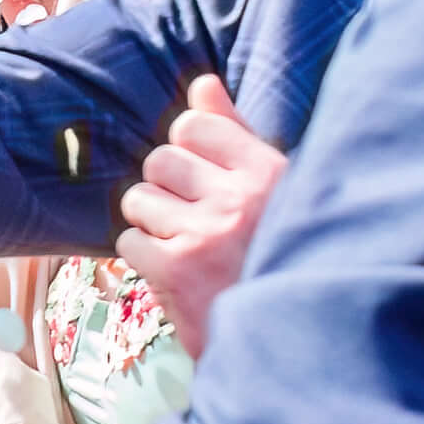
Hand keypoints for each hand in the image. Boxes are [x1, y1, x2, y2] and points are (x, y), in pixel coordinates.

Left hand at [114, 77, 285, 357]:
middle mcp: (238, 198)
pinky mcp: (177, 271)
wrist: (293, 339)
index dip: (188, 148)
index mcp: (270, 172)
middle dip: (168, 187)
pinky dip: (144, 257)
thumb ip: (236, 134)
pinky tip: (174, 272)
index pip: (195, 124)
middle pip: (161, 159)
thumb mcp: (278, 190)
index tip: (202, 176)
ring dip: (153, 222)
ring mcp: (205, 233)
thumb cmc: (282, 255)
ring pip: (139, 199)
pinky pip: (129, 242)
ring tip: (184, 244)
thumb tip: (202, 84)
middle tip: (193, 217)